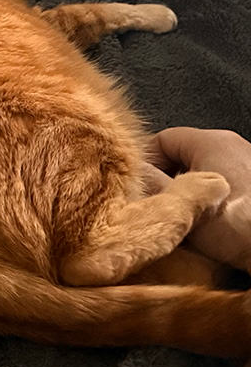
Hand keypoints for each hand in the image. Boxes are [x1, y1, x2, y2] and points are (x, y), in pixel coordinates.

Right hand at [146, 127, 250, 271]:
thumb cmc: (241, 227)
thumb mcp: (180, 205)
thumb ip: (149, 183)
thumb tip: (128, 172)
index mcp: (212, 140)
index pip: (161, 139)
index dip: (144, 163)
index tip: (137, 189)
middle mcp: (234, 145)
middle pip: (183, 156)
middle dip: (167, 181)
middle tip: (157, 209)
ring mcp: (250, 165)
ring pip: (203, 173)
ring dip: (189, 195)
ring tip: (184, 222)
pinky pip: (225, 188)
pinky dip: (212, 203)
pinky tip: (211, 227)